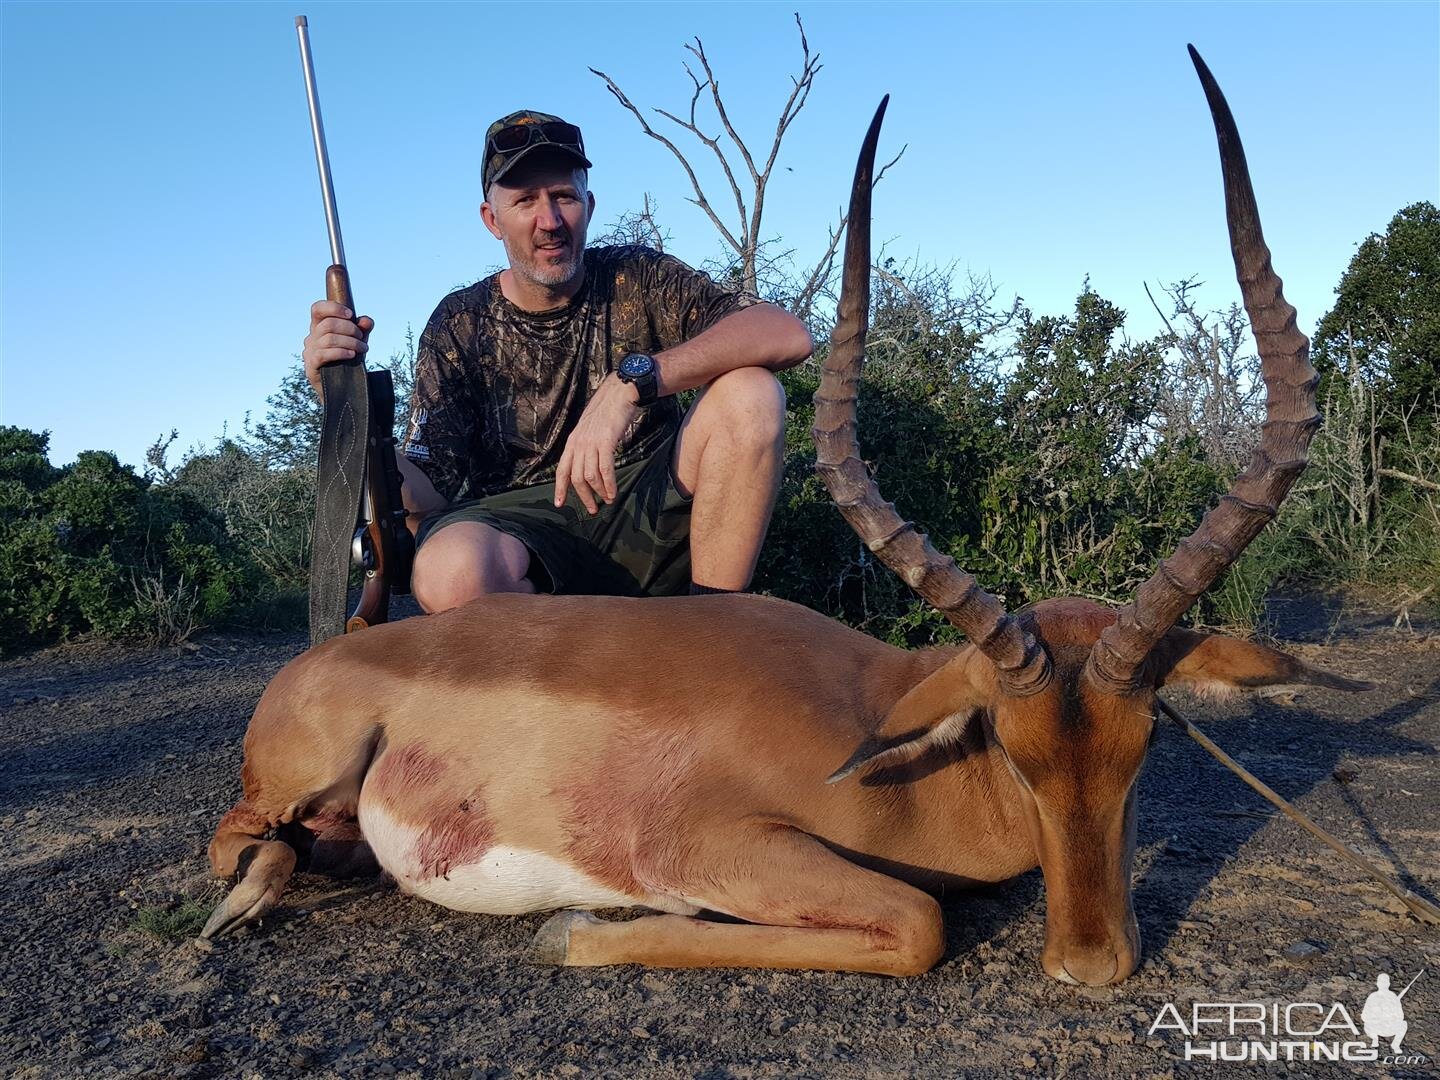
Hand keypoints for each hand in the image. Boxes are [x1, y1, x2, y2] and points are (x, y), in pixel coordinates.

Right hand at [303, 300, 373, 397]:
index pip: (317, 309)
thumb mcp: (358, 341)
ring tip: (363, 349)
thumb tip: (366, 321)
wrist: (343, 387)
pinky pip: (324, 354)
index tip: (351, 315)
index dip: (333, 308)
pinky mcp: (311, 366)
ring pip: (329, 339)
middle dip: (350, 329)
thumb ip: (363, 329)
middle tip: (362, 338)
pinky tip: (352, 355)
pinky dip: (341, 352)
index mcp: (319, 327)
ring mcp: (309, 352)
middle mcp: (311, 337)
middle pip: (328, 324)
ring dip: (350, 342)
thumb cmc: (348, 360)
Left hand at [554, 374, 640, 514]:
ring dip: (599, 492)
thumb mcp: (590, 429)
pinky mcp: (606, 441)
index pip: (562, 469)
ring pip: (590, 476)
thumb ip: (587, 445)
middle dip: (584, 496)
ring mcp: (591, 442)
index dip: (560, 488)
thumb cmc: (608, 411)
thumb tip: (589, 463)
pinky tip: (613, 492)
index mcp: (572, 441)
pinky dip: (608, 484)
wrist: (620, 393)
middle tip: (593, 509)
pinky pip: (605, 469)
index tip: (559, 503)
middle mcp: (578, 443)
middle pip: (575, 477)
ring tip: (607, 500)